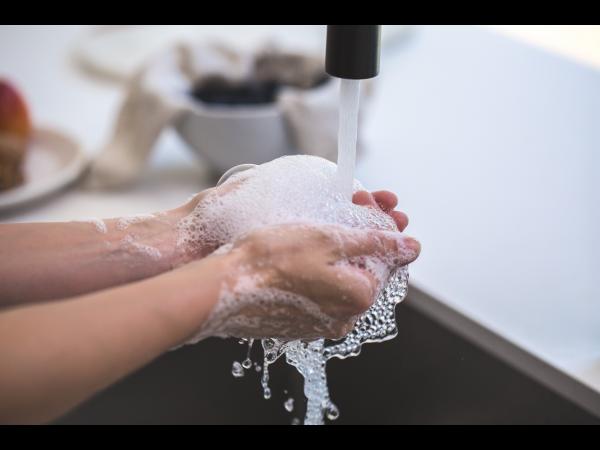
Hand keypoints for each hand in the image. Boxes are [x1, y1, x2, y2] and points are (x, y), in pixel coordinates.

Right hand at [195, 222, 419, 339]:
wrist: (222, 288)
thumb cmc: (271, 259)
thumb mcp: (329, 238)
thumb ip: (375, 241)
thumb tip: (411, 246)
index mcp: (358, 297)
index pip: (385, 259)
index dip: (377, 226)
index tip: (365, 204)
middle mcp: (343, 318)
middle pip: (363, 270)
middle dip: (359, 237)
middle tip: (348, 206)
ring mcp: (318, 325)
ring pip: (339, 281)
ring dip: (336, 253)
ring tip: (318, 226)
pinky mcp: (296, 324)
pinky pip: (317, 294)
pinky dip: (315, 272)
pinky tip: (298, 253)